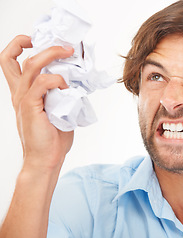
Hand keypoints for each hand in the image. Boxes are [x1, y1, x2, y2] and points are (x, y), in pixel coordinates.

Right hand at [0, 35, 74, 172]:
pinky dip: (58, 80)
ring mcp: (23, 99)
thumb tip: (77, 80)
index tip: (38, 41)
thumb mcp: (58, 108)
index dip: (19, 46)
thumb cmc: (52, 137)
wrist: (46, 159)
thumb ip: (61, 93)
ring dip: (52, 55)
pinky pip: (43, 83)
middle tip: (63, 46)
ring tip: (69, 55)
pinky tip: (67, 88)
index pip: (11, 62)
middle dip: (35, 44)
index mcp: (24, 92)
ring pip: (32, 65)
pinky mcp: (31, 107)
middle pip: (14, 58)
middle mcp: (19, 93)